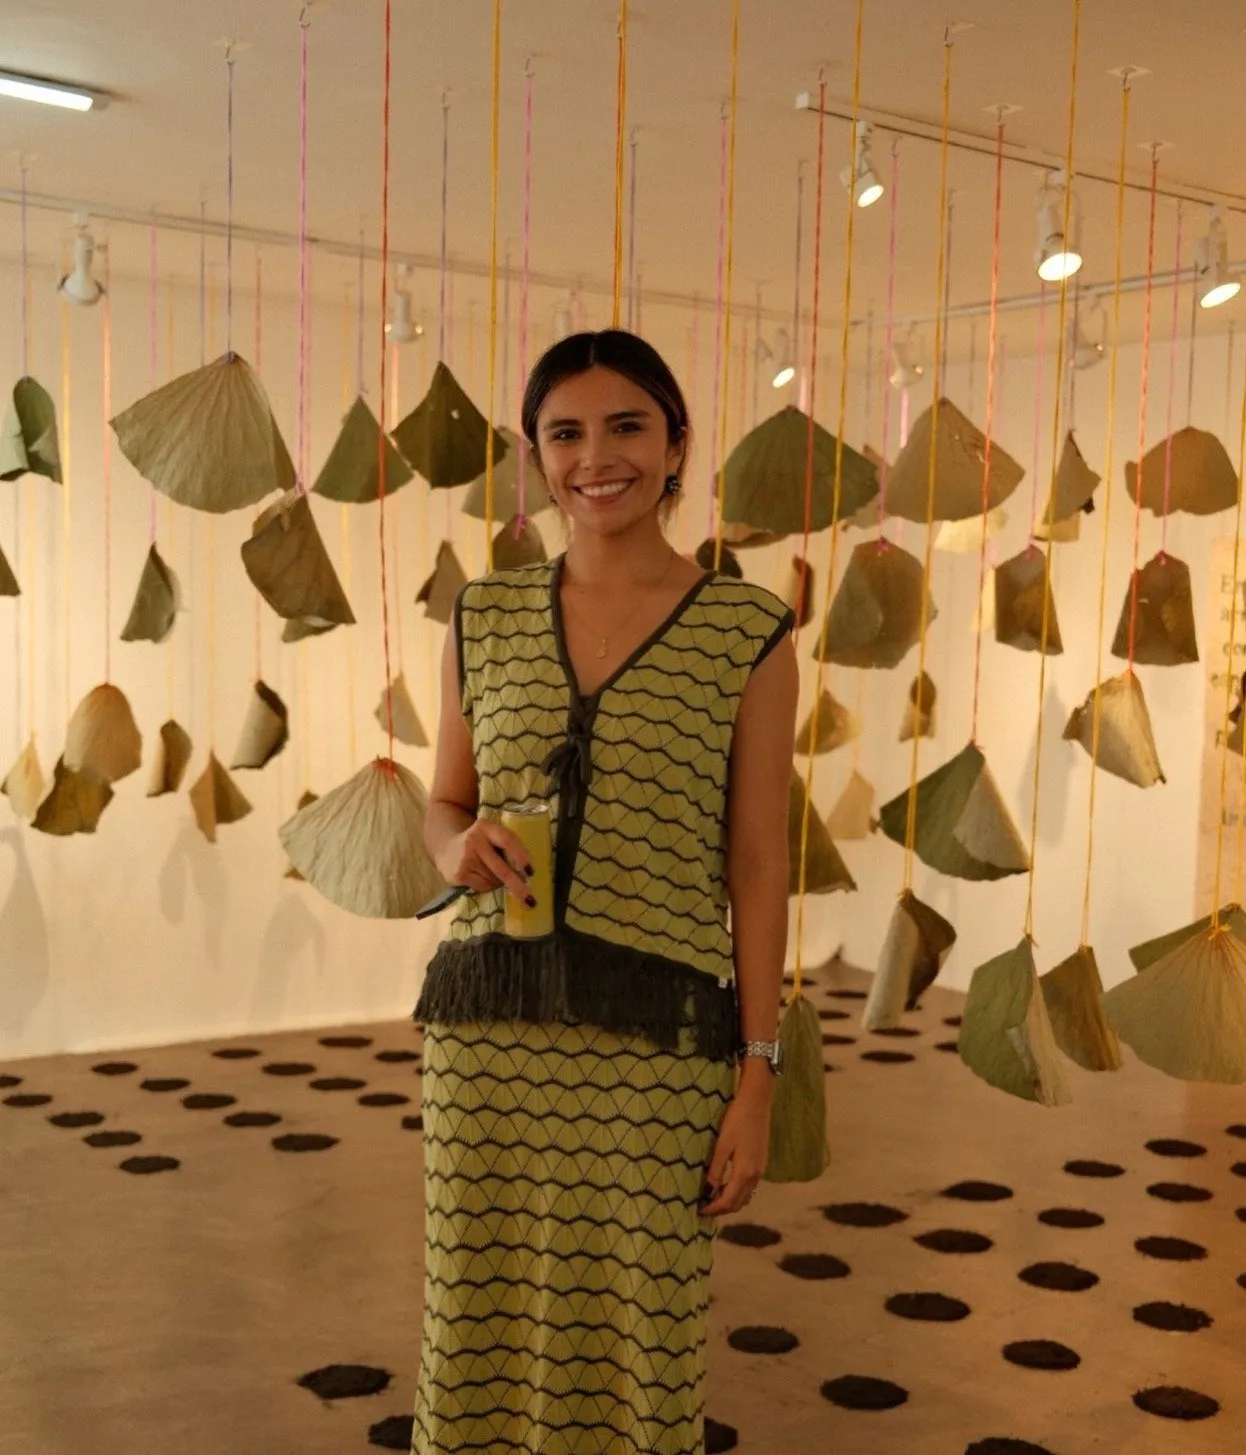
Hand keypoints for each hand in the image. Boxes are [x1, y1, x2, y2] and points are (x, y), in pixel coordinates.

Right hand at [434, 818, 535, 905]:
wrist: (446, 847)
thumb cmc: (479, 843)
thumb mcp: (491, 836)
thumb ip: (506, 846)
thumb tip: (527, 872)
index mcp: (486, 827)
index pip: (507, 840)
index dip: (521, 856)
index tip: (531, 872)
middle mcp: (474, 841)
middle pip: (501, 868)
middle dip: (517, 886)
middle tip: (530, 900)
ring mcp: (465, 859)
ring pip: (493, 880)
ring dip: (501, 883)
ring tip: (496, 876)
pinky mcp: (458, 874)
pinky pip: (483, 887)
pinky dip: (489, 886)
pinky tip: (483, 878)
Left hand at [699, 1092, 769, 1217]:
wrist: (756, 1104)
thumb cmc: (736, 1121)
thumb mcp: (722, 1146)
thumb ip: (715, 1170)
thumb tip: (707, 1192)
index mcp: (745, 1173)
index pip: (728, 1201)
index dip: (713, 1209)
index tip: (699, 1210)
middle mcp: (755, 1176)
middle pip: (738, 1203)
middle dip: (721, 1209)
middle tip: (703, 1207)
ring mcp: (760, 1171)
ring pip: (745, 1197)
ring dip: (730, 1202)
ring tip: (712, 1199)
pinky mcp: (761, 1164)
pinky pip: (749, 1188)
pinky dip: (737, 1193)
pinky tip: (725, 1185)